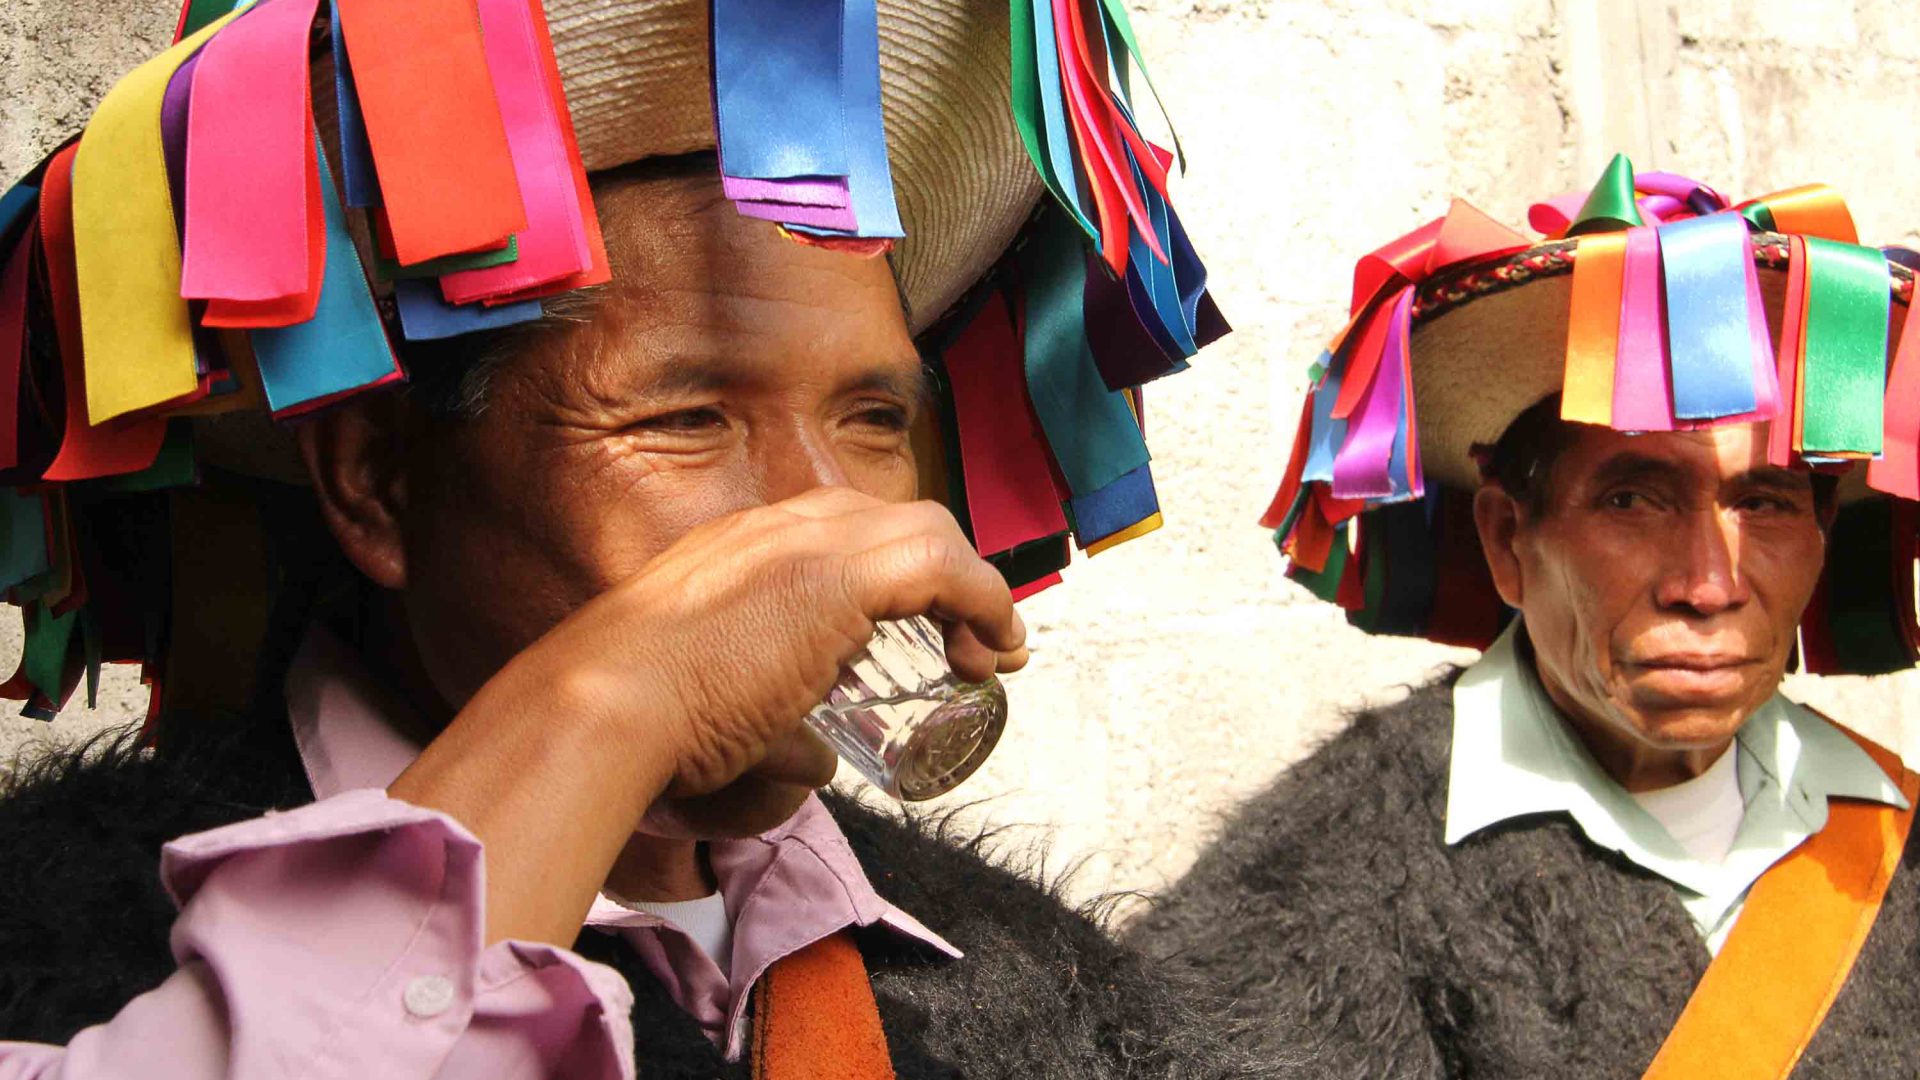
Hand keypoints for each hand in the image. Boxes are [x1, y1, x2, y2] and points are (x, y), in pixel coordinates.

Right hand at [390, 487, 1025, 943]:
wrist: (602, 704)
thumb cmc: (639, 725)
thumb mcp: (714, 713)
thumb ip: (770, 733)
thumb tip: (817, 763)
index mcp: (733, 548)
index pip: (832, 533)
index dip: (886, 574)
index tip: (912, 629)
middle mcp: (771, 528)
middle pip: (885, 520)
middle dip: (938, 569)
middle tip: (963, 635)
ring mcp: (803, 542)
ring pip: (923, 530)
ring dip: (971, 588)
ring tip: (990, 651)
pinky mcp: (836, 573)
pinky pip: (942, 563)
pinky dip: (984, 598)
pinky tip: (996, 646)